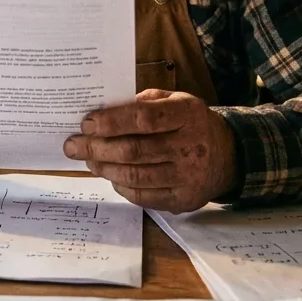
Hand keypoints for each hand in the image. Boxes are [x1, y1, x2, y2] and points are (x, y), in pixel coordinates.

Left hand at [62, 89, 237, 212]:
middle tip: (73, 145)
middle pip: (133, 150)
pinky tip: (110, 175)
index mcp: (187, 114)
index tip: (87, 123)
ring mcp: (187, 177)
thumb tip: (103, 111)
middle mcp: (189, 146)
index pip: (143, 118)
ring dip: (104, 168)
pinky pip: (143, 197)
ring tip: (88, 160)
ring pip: (134, 176)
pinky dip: (121, 186)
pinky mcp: (183, 200)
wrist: (228, 156)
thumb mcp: (176, 100)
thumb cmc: (190, 123)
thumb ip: (144, 102)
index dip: (111, 121)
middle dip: (96, 148)